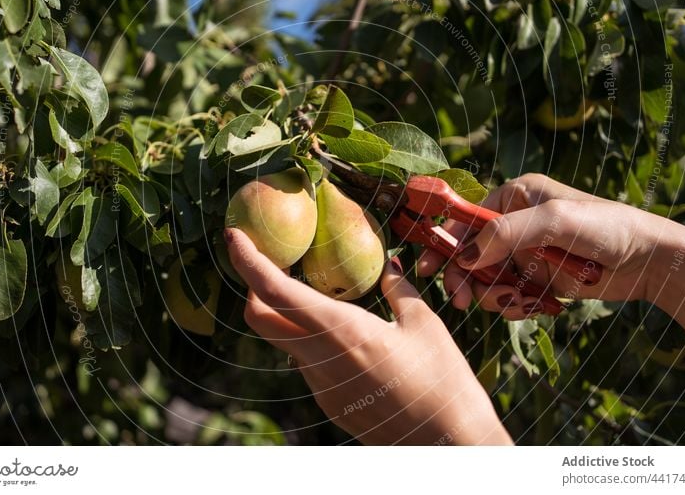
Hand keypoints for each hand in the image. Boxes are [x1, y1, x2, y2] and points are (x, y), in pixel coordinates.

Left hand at [224, 227, 512, 444]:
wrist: (450, 446)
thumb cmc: (444, 382)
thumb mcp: (425, 324)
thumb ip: (397, 289)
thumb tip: (389, 264)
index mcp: (341, 330)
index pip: (274, 291)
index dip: (247, 261)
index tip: (235, 237)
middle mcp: (320, 360)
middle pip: (260, 319)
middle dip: (255, 287)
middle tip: (277, 265)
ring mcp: (321, 387)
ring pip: (287, 343)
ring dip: (292, 318)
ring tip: (329, 300)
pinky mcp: (330, 405)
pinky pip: (310, 366)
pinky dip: (316, 344)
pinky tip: (352, 341)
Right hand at [417, 173, 673, 318]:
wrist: (649, 262)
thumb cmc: (606, 228)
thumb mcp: (555, 221)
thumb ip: (507, 232)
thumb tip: (465, 256)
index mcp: (514, 197)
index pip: (465, 219)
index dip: (443, 243)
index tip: (426, 268)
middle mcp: (514, 224)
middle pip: (469, 254)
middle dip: (463, 278)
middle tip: (461, 301)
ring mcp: (524, 253)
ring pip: (486, 280)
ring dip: (492, 296)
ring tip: (515, 304)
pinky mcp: (536, 279)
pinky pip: (508, 296)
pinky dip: (514, 306)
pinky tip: (532, 307)